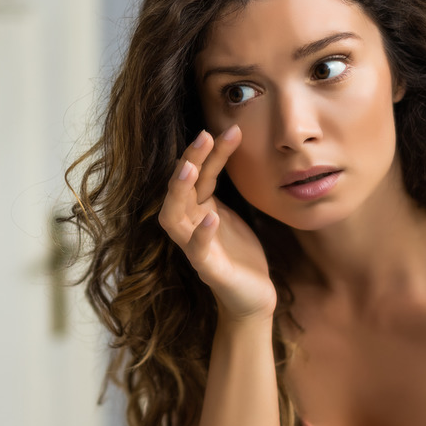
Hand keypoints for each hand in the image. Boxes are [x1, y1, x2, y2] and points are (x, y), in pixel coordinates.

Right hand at [158, 125, 276, 321]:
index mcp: (197, 208)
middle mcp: (190, 224)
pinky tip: (210, 217)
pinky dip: (201, 233)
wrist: (252, 296)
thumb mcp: (231, 212)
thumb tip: (225, 144)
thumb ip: (220, 186)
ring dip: (180, 191)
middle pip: (180, 187)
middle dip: (190, 160)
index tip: (230, 129)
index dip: (210, 151)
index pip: (199, 174)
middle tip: (205, 135)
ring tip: (191, 169)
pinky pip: (197, 250)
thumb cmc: (239, 252)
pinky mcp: (207, 269)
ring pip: (174, 217)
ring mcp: (194, 247)